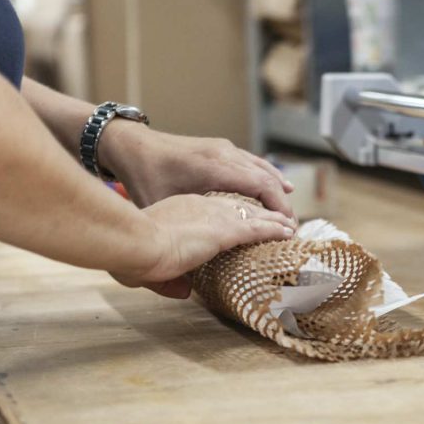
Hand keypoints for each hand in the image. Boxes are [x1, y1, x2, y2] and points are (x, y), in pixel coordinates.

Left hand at [98, 122, 295, 220]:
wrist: (130, 144)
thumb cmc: (142, 177)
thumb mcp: (162, 208)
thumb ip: (180, 232)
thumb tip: (186, 279)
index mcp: (215, 168)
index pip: (261, 185)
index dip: (279, 207)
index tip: (289, 228)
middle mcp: (225, 154)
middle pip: (267, 177)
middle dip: (283, 203)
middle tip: (293, 226)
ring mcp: (224, 148)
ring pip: (262, 167)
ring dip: (278, 188)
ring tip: (289, 210)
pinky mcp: (220, 147)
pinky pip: (252, 162)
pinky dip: (266, 176)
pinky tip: (274, 186)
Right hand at [112, 194, 294, 298]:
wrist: (134, 242)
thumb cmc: (132, 254)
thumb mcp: (147, 270)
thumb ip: (169, 280)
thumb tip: (184, 292)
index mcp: (179, 208)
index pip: (211, 210)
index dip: (228, 216)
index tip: (238, 223)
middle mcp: (200, 206)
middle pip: (237, 208)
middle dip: (257, 214)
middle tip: (274, 220)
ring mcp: (214, 216)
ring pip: (252, 215)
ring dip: (273, 220)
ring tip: (289, 225)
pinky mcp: (225, 229)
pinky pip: (258, 227)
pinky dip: (275, 230)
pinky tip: (288, 232)